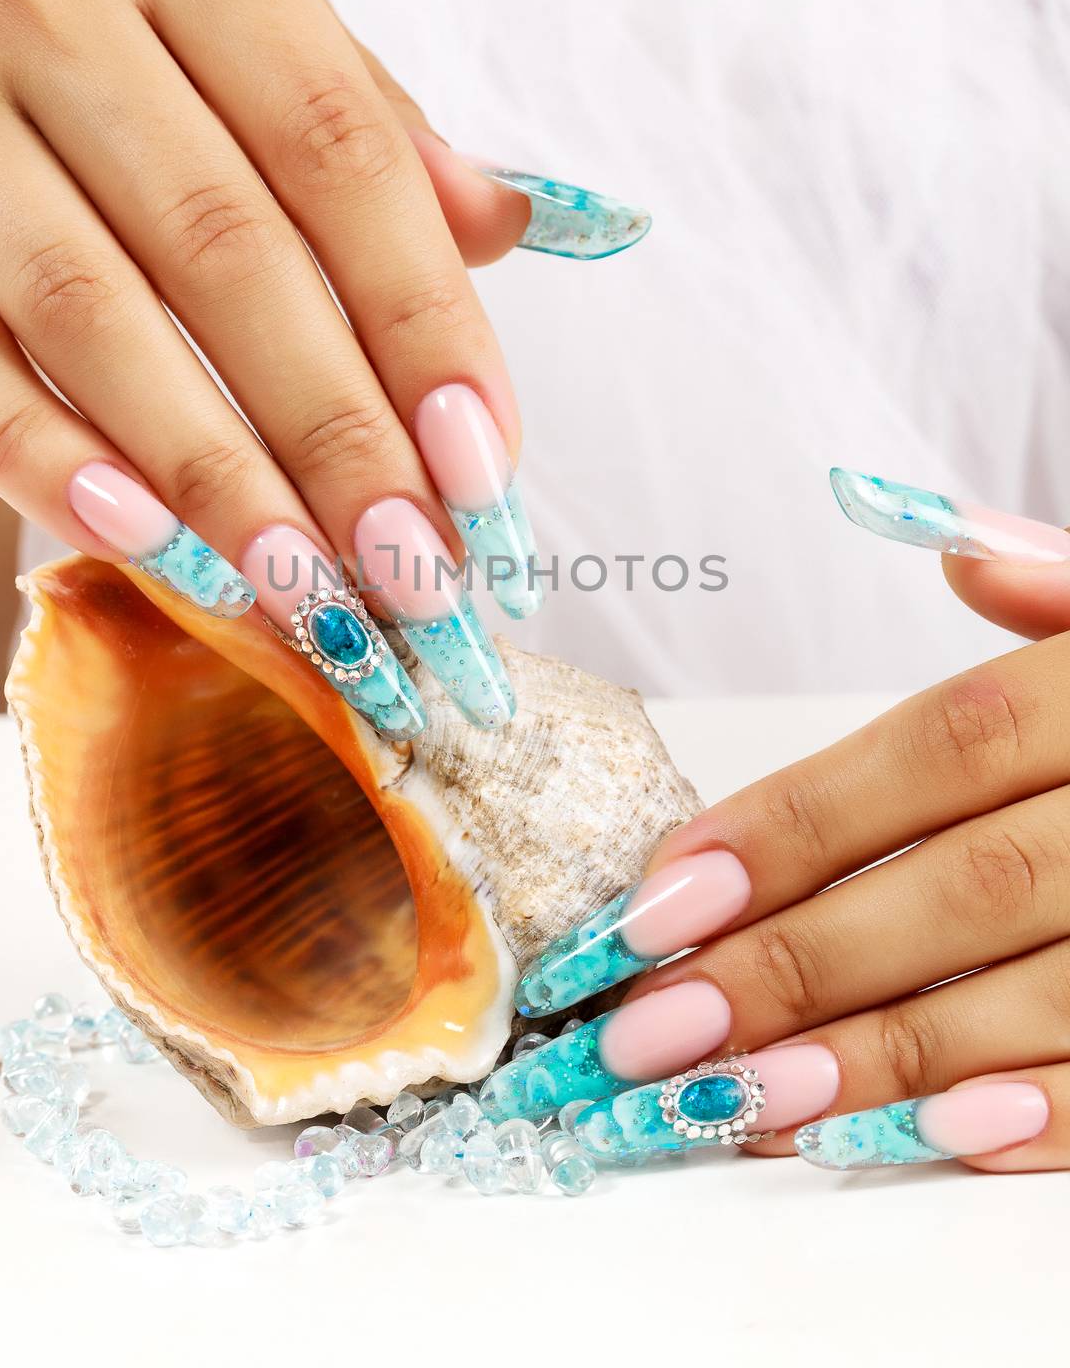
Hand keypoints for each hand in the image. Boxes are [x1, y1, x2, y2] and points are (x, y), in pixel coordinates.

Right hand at [0, 0, 647, 737]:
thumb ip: (354, 103)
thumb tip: (501, 229)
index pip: (341, 156)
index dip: (424, 326)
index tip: (481, 467)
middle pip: (228, 253)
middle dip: (337, 437)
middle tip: (412, 570)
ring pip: (90, 318)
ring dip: (211, 478)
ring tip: (303, 590)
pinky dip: (44, 460)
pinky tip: (147, 542)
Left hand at [482, 469, 1069, 1172]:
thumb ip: (1057, 590)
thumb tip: (944, 543)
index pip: (933, 749)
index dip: (791, 823)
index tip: (654, 900)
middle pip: (966, 881)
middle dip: (799, 960)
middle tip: (651, 1029)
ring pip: (1046, 986)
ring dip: (888, 1054)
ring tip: (741, 1097)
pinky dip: (1047, 1111)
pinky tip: (929, 1137)